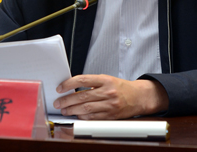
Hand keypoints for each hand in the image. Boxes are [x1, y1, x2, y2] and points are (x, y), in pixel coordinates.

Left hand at [53, 74, 168, 119]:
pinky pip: (93, 117)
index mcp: (105, 80)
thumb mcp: (107, 79)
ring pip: (86, 108)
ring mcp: (110, 104)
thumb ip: (91, 83)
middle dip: (67, 100)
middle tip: (58, 103)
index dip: (68, 84)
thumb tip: (71, 89)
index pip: (82, 80)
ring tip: (64, 110)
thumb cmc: (120, 87)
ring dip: (72, 110)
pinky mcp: (111, 115)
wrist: (138, 97)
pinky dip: (83, 117)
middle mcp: (107, 92)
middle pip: (82, 96)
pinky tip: (77, 115)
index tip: (60, 88)